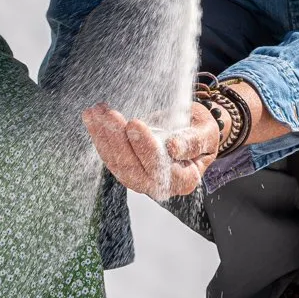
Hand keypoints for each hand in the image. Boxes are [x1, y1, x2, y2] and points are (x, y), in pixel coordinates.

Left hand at [82, 101, 221, 199]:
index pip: (160, 167)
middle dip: (117, 139)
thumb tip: (173, 148)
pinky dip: (98, 136)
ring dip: (103, 136)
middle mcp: (160, 186)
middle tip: (110, 114)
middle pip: (133, 168)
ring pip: (116, 163)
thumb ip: (192, 141)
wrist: (192, 133)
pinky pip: (109, 156)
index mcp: (184, 179)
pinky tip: (92, 117)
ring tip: (96, 111)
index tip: (134, 123)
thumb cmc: (201, 132)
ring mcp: (141, 180)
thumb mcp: (206, 133)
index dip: (145, 147)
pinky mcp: (127, 169)